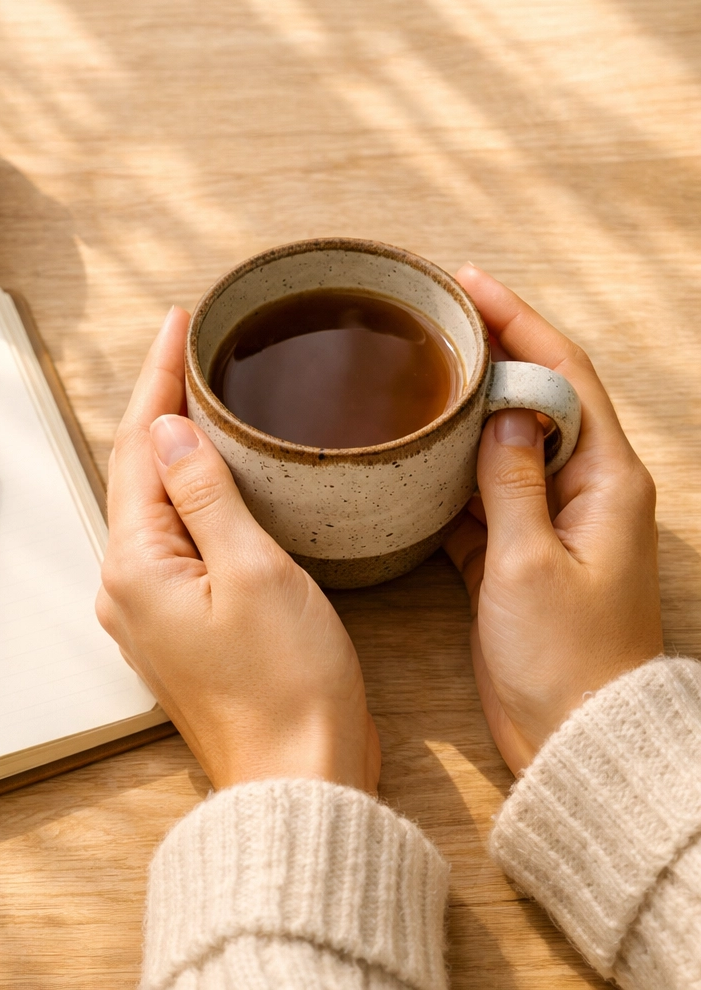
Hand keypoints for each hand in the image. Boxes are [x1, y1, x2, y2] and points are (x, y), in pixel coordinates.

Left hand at [96, 307, 379, 792]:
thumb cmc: (287, 687)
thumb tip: (169, 430)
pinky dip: (188, 494)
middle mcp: (126, 584)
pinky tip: (211, 473)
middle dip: (160, 404)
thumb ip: (206, 494)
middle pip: (136, 470)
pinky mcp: (175, 624)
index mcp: (136, 564)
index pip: (138, 446)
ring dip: (172, 446)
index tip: (179, 323)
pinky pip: (172, 538)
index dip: (159, 378)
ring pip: (153, 503)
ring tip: (199, 392)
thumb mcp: (254, 572)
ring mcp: (147, 608)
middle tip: (192, 346)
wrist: (296, 779)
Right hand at [445, 265, 663, 774]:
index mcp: (605, 482)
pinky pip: (486, 492)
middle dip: (492, 354)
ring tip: (416, 375)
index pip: (564, 376)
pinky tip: (415, 455)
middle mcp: (586, 491)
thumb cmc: (564, 659)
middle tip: (433, 321)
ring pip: (506, 444)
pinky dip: (453, 470)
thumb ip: (512, 482)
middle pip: (537, 399)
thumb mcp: (529, 564)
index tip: (471, 285)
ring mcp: (552, 521)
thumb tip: (500, 413)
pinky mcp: (520, 552)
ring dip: (467, 410)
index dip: (520, 323)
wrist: (572, 736)